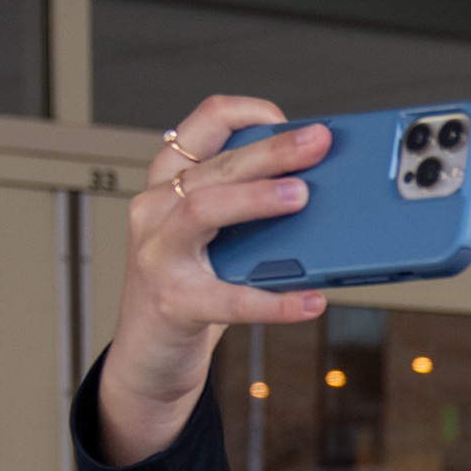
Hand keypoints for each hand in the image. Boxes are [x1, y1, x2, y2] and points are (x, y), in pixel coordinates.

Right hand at [93, 97, 333, 467]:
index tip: (288, 120)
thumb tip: (321, 190)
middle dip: (269, 151)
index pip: (201, 126)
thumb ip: (247, 212)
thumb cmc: (190, 289)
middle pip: (214, 167)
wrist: (150, 357)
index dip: (245, 113)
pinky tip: (311, 301)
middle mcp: (156, 211)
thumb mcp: (212, 239)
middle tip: (317, 143)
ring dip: (254, 199)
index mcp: (168, 185)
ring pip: (202, 210)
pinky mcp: (174, 304)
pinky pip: (228, 300)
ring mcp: (159, 256)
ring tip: (301, 196)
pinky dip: (273, 301)